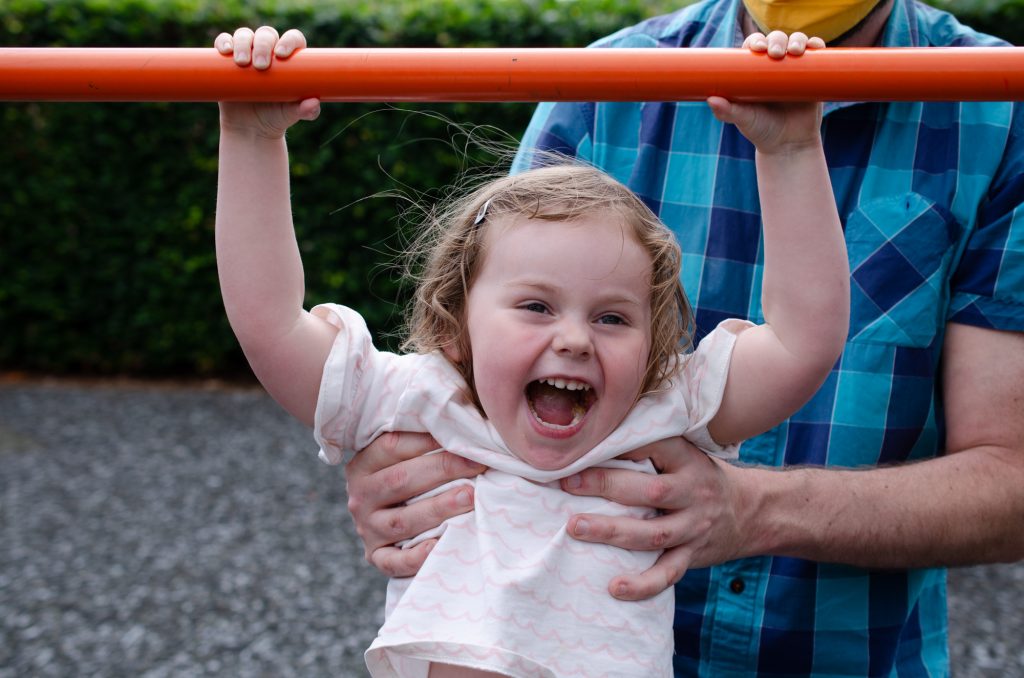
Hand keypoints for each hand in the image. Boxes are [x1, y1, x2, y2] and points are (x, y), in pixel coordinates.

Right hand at [214, 26, 319, 137]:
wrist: (251, 128)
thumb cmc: (277, 117)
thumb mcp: (293, 114)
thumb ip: (307, 111)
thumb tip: (313, 103)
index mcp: (290, 58)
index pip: (292, 38)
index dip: (289, 41)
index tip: (282, 55)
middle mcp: (269, 50)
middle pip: (267, 34)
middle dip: (264, 45)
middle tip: (261, 66)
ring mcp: (248, 52)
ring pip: (244, 35)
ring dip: (243, 43)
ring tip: (243, 63)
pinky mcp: (227, 59)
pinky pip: (224, 42)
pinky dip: (223, 42)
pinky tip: (226, 51)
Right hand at [345, 432, 487, 576]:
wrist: (390, 516)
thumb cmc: (412, 473)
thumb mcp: (406, 452)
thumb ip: (426, 433)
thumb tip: (461, 414)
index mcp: (363, 464)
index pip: (391, 446)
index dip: (426, 440)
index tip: (462, 436)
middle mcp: (360, 497)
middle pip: (399, 481)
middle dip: (441, 470)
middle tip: (478, 464)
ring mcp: (367, 529)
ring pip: (401, 521)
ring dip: (438, 508)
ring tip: (470, 497)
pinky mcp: (377, 558)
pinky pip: (394, 562)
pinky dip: (415, 557)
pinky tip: (437, 547)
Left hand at [559, 437, 748, 600]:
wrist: (751, 511)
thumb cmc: (700, 477)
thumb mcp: (686, 453)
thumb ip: (650, 447)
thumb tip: (596, 436)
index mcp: (688, 460)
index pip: (657, 446)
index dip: (624, 445)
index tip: (588, 445)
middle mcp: (693, 493)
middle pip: (651, 492)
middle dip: (607, 486)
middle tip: (567, 484)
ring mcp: (694, 527)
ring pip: (654, 534)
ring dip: (612, 532)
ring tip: (574, 527)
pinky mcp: (692, 556)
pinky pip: (668, 574)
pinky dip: (642, 584)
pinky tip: (614, 587)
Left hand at [707, 31, 824, 154]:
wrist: (789, 146)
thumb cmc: (761, 131)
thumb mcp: (743, 120)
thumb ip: (727, 111)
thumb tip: (711, 99)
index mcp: (754, 71)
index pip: (754, 46)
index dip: (755, 42)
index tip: (757, 49)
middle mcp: (775, 65)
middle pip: (776, 40)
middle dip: (776, 40)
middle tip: (775, 53)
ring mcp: (795, 68)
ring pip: (797, 42)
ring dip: (797, 40)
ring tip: (795, 52)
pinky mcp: (814, 74)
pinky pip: (817, 54)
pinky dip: (816, 46)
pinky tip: (814, 47)